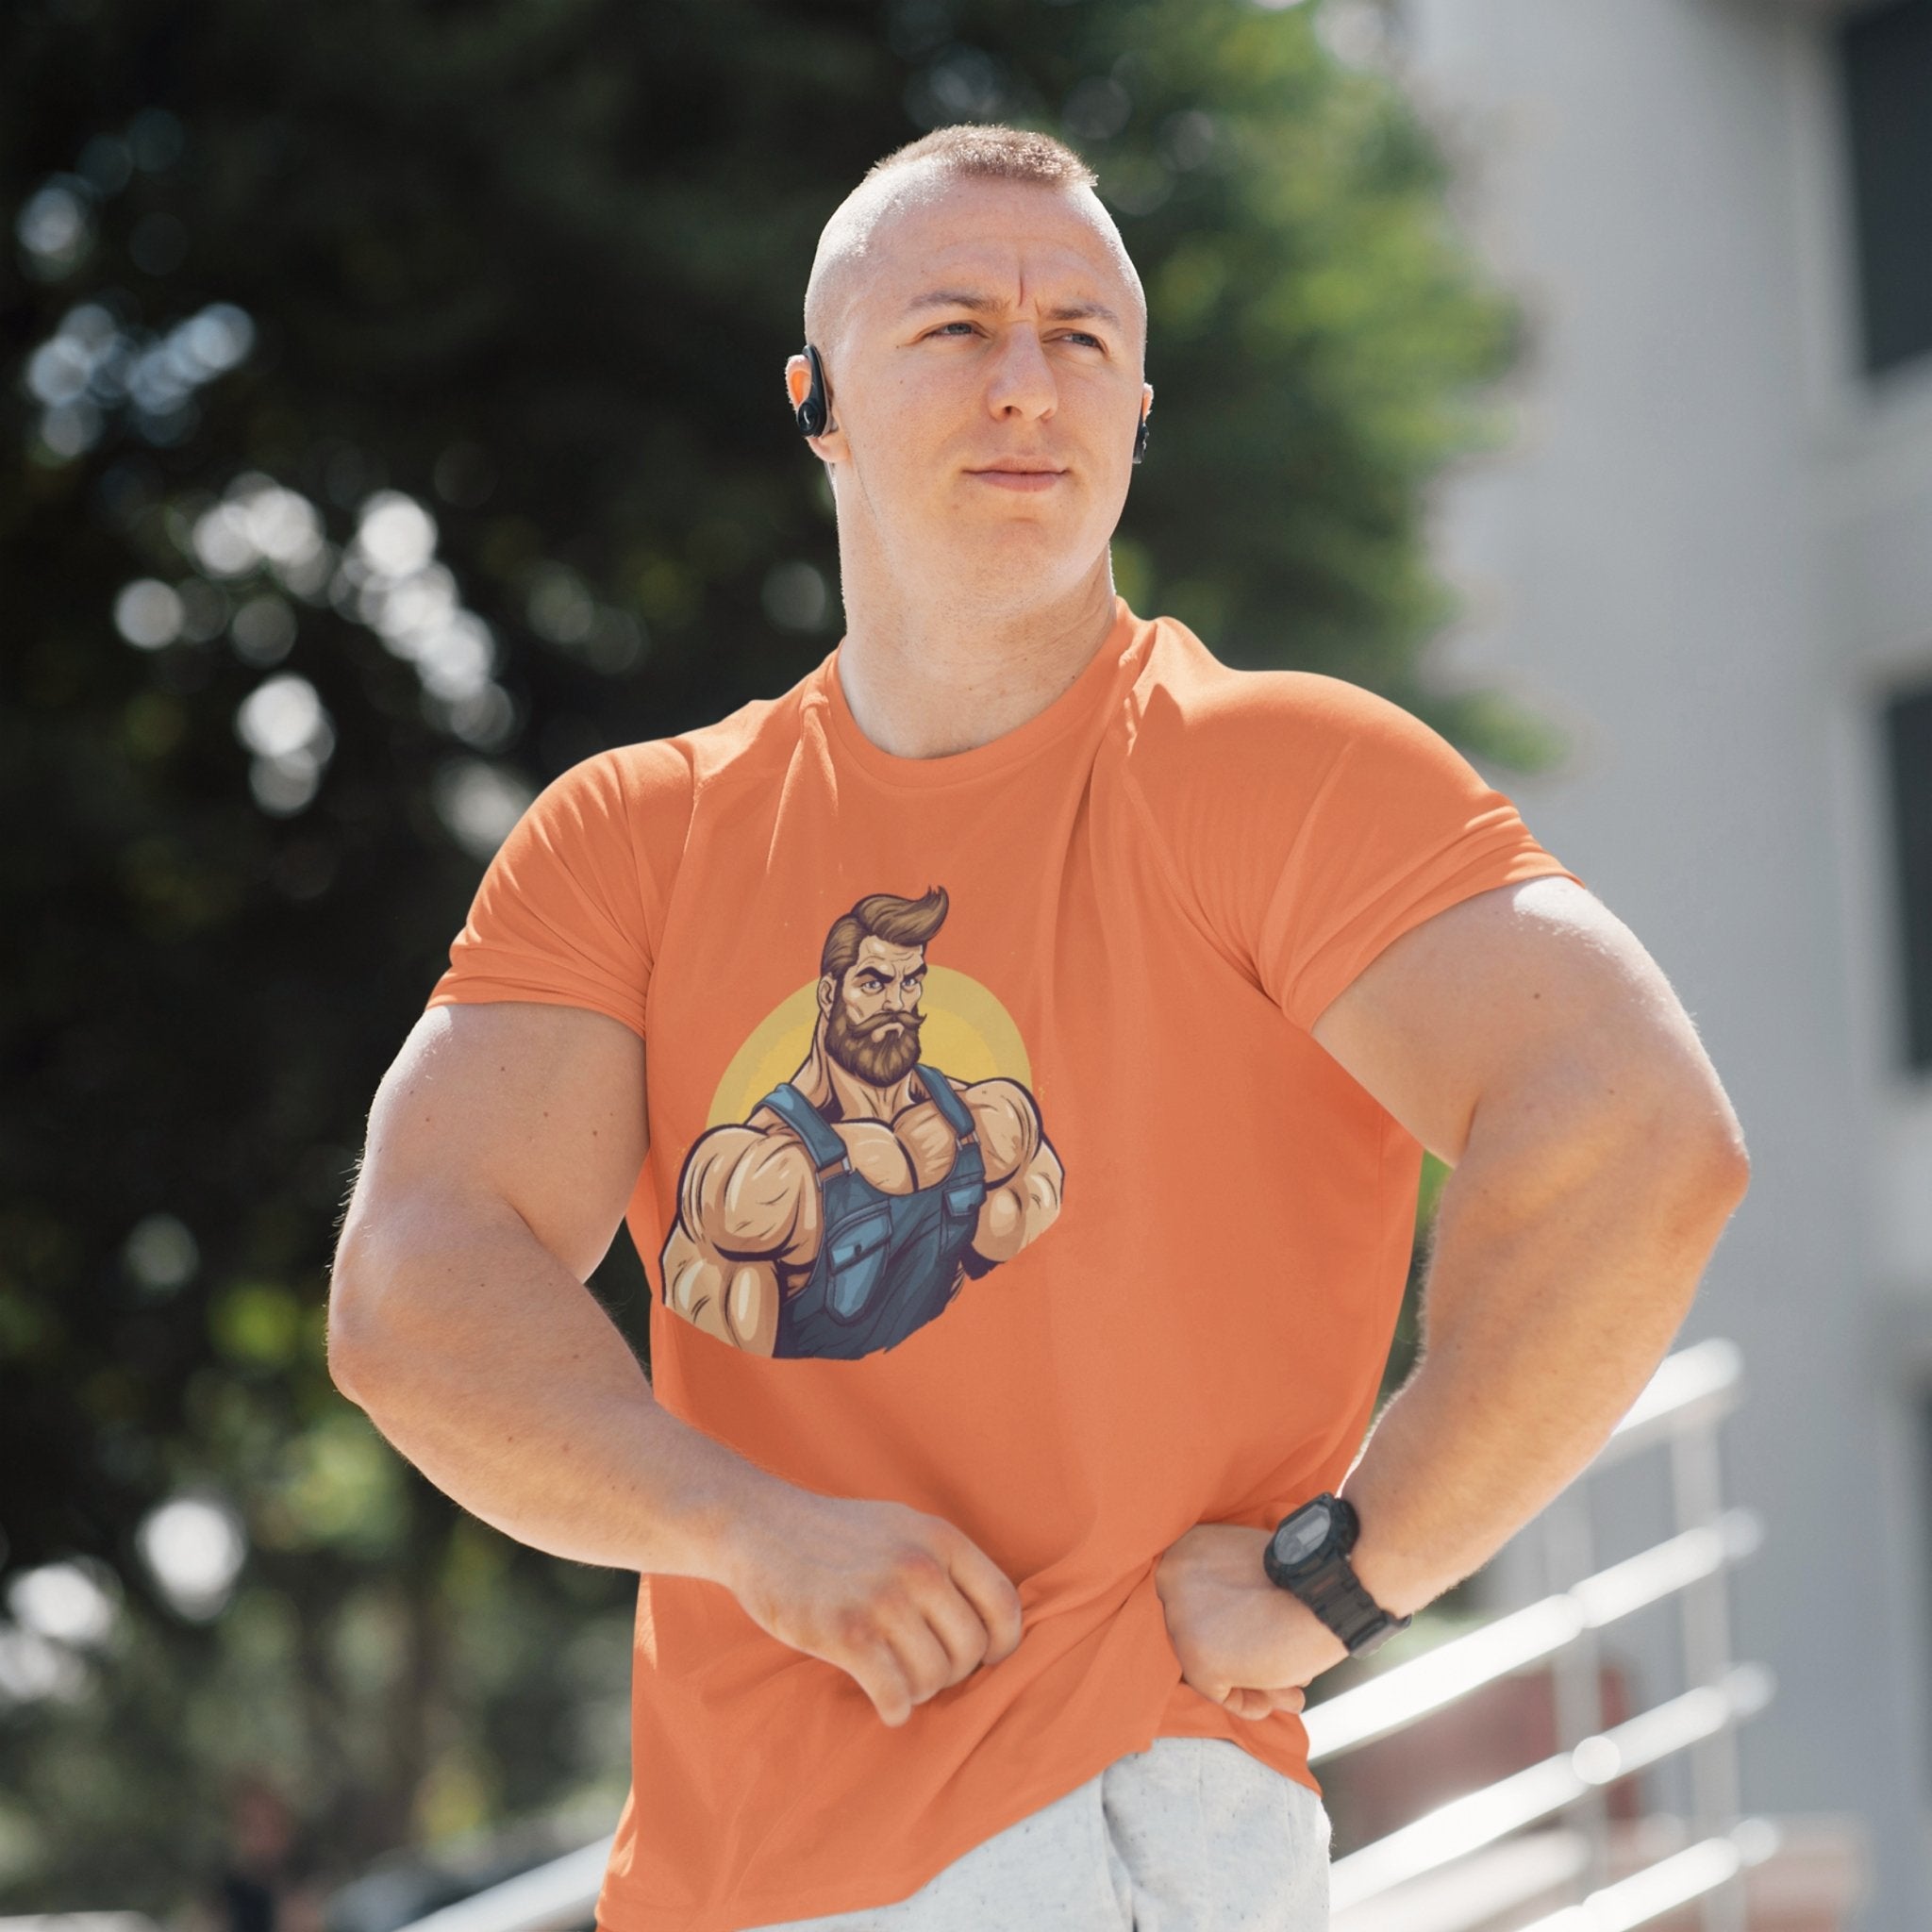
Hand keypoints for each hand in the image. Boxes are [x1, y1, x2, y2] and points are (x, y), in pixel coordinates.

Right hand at [723, 1485, 1024, 1727]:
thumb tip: (992, 1620)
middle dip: (952, 1672)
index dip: (1002, 1644)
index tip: (984, 1660)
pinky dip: (895, 1709)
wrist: (758, 1526)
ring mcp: (883, 1599)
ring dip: (918, 1691)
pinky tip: (884, 1702)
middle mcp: (919, 1566)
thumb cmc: (834, 1536)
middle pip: (971, 1651)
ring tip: (896, 1679)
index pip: (1003, 1604)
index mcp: (940, 1539)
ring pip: (934, 1678)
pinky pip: (896, 1694)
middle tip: (922, 1670)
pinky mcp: (846, 1632)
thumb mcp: (901, 1528)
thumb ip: (944, 1563)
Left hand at [1154, 1523, 1350, 1720]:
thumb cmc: (1306, 1581)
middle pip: (1200, 1633)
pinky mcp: (1197, 1657)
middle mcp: (1173, 1576)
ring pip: (1207, 1663)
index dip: (1229, 1629)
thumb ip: (1239, 1597)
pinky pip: (1216, 1692)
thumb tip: (1237, 1637)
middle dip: (1243, 1659)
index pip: (1194, 1601)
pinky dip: (1246, 1702)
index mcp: (1190, 1547)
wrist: (1330, 1590)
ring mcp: (1182, 1617)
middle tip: (1280, 1678)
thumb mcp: (1258, 1574)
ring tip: (1289, 1693)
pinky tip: (1274, 1699)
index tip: (1257, 1642)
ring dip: (1250, 1682)